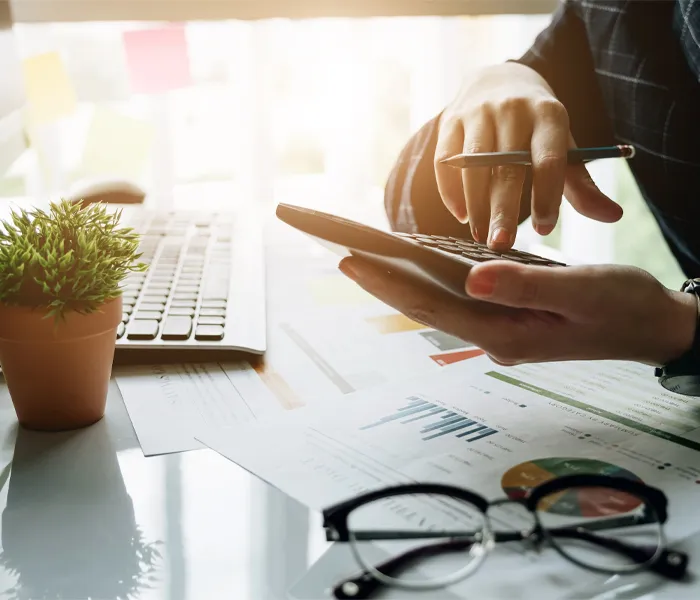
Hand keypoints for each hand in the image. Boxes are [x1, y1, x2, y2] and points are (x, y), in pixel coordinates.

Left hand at [339, 257, 696, 365]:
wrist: (651, 325)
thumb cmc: (623, 306)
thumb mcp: (582, 291)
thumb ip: (526, 286)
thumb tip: (472, 278)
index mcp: (507, 334)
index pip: (432, 306)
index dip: (388, 284)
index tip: (349, 259)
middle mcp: (494, 337)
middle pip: (424, 306)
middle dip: (379, 280)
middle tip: (337, 252)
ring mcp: (499, 330)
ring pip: (437, 303)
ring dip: (399, 281)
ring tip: (361, 255)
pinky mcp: (506, 318)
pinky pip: (457, 299)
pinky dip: (429, 281)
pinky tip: (412, 266)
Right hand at [435, 62, 622, 248]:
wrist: (498, 80)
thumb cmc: (536, 127)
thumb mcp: (563, 147)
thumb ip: (581, 185)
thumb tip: (613, 216)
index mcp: (549, 114)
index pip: (549, 159)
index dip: (546, 196)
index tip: (544, 229)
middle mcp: (513, 109)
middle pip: (506, 166)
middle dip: (503, 209)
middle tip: (501, 245)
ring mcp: (478, 113)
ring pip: (472, 165)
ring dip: (475, 204)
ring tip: (480, 235)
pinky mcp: (450, 121)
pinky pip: (445, 161)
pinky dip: (450, 192)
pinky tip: (461, 216)